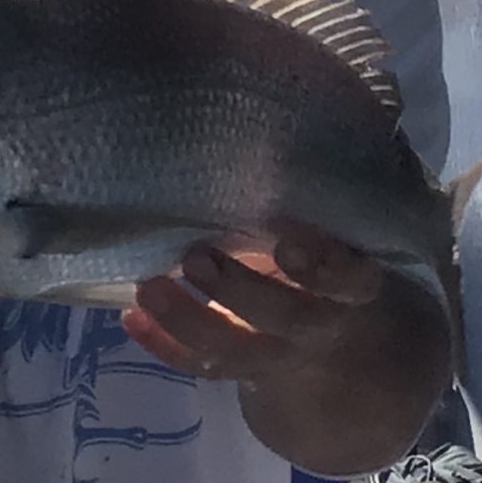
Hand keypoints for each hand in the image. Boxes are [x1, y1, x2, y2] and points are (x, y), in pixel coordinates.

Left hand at [122, 223, 388, 384]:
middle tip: (197, 256)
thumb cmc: (323, 256)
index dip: (323, 265)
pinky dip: (163, 344)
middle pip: (287, 318)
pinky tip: (130, 317)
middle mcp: (318, 323)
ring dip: (189, 320)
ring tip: (147, 288)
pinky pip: (201, 367)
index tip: (288, 237)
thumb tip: (270, 113)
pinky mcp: (241, 370)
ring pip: (237, 352)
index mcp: (351, 285)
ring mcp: (278, 354)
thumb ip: (310, 198)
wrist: (331, 337)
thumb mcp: (333, 230)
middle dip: (241, 291)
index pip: (349, 280)